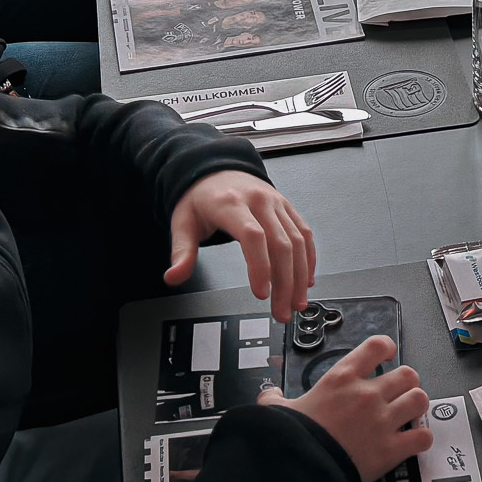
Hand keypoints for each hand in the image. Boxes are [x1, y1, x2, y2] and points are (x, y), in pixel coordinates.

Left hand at [166, 170, 316, 320]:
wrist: (217, 169)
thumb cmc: (201, 198)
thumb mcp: (183, 223)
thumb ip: (181, 252)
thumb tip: (173, 277)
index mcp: (231, 204)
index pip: (252, 236)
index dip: (260, 266)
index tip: (261, 294)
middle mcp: (259, 200)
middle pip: (280, 243)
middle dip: (285, 282)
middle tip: (281, 312)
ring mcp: (276, 202)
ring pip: (298, 240)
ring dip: (300, 275)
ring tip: (296, 303)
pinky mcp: (287, 206)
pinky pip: (304, 231)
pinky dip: (309, 257)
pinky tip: (306, 279)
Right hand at [268, 333, 432, 481]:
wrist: (299, 474)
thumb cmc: (289, 438)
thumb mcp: (276, 412)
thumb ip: (275, 400)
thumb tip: (269, 395)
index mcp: (342, 378)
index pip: (377, 346)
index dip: (387, 347)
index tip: (388, 354)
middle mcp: (367, 393)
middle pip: (407, 374)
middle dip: (406, 383)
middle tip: (399, 392)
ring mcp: (382, 421)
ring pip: (419, 399)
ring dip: (416, 406)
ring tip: (409, 413)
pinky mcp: (391, 450)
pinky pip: (422, 437)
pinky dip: (421, 439)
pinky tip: (413, 442)